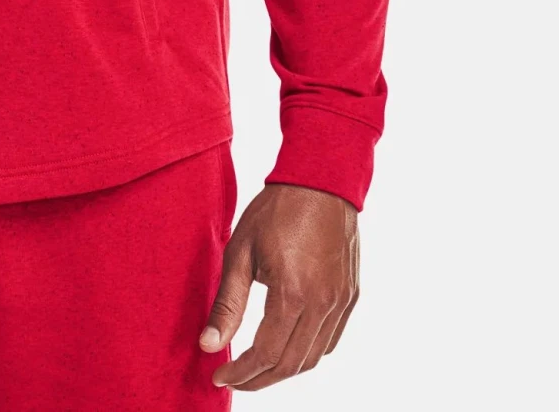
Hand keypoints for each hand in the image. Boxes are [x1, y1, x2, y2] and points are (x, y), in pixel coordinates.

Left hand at [198, 183, 359, 390]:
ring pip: (313, 357)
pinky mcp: (351, 295)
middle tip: (234, 378)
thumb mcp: (240, 251)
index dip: (242, 373)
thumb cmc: (275, 210)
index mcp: (293, 293)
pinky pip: (329, 340)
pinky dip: (307, 352)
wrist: (320, 179)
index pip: (266, 353)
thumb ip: (227, 303)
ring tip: (255, 366)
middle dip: (259, 379)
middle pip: (291, 364)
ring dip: (283, 369)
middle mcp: (323, 303)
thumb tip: (208, 345)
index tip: (219, 376)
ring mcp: (341, 301)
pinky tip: (286, 345)